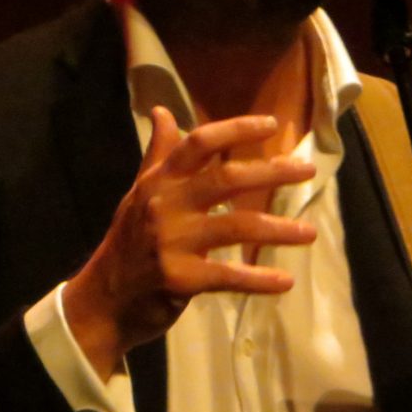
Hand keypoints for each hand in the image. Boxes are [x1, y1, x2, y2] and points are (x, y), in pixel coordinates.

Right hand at [63, 106, 316, 379]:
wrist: (102, 300)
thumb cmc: (128, 239)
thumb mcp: (140, 191)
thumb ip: (159, 152)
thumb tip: (163, 111)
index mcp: (159, 180)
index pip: (199, 143)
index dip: (236, 129)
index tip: (272, 124)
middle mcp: (165, 204)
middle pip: (226, 179)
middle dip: (271, 172)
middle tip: (307, 170)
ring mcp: (171, 241)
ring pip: (235, 226)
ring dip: (277, 229)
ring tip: (310, 232)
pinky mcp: (179, 279)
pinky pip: (227, 276)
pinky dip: (258, 279)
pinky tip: (286, 281)